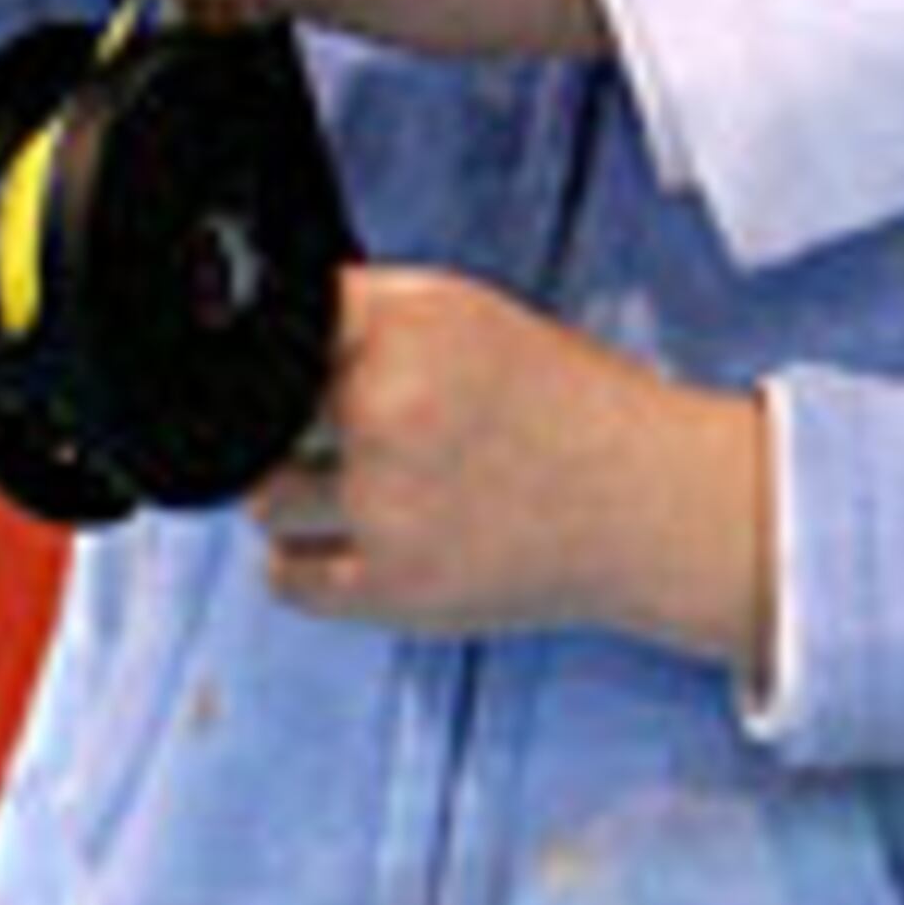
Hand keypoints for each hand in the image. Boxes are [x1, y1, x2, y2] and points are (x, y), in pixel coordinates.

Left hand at [250, 265, 767, 671]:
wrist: (644, 500)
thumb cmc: (560, 403)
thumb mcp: (468, 318)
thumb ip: (369, 319)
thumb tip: (259, 340)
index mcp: (412, 323)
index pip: (281, 323)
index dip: (289, 350)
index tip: (305, 369)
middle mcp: (390, 403)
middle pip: (261, 415)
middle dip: (299, 426)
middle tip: (356, 435)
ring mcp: (385, 499)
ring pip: (264, 499)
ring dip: (297, 497)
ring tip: (364, 490)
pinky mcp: (390, 586)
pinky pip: (282, 577)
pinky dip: (306, 564)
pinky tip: (359, 539)